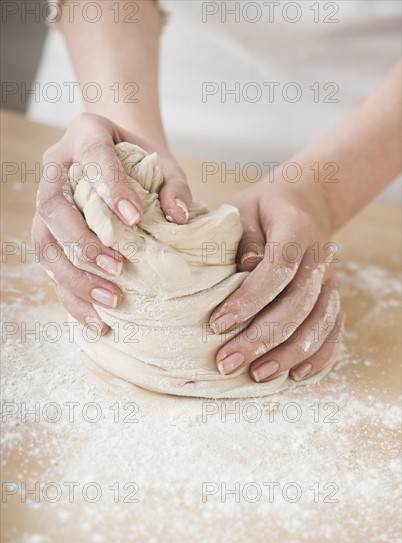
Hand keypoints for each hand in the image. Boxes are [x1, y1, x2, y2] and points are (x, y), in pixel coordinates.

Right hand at [32, 112, 191, 332]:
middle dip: (84, 242)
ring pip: (45, 243)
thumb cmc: (143, 160)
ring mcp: (48, 202)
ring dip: (75, 277)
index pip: (91, 156)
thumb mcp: (164, 163)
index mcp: (86, 135)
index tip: (135, 218)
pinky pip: (51, 267)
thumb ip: (174, 185)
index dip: (109, 186)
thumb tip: (179, 218)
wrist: (119, 158)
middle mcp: (58, 167)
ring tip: (112, 301)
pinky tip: (98, 320)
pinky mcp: (50, 233)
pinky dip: (73, 297)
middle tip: (119, 268)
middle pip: (53, 207)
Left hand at [210, 176, 343, 382]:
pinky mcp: (332, 295)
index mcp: (296, 229)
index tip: (218, 325)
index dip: (249, 300)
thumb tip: (245, 267)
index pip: (277, 268)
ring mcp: (331, 279)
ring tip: (257, 374)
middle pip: (297, 304)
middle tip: (226, 362)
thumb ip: (243, 236)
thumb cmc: (263, 209)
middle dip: (261, 338)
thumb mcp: (244, 209)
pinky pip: (334, 328)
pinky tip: (296, 374)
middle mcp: (320, 256)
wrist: (303, 203)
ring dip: (288, 353)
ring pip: (318, 322)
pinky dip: (319, 354)